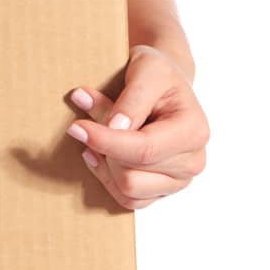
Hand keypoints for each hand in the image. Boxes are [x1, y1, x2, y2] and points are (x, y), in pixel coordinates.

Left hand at [65, 44, 209, 210]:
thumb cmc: (158, 74)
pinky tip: (98, 155)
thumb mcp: (147, 70)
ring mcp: (178, 180)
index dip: (105, 141)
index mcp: (193, 132)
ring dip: (105, 164)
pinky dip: (108, 179)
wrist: (165, 83)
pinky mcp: (162, 189)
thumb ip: (132, 99)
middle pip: (131, 173)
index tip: (76, 128)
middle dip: (104, 147)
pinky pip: (128, 199)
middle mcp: (192, 161)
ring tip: (95, 137)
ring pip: (128, 190)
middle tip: (87, 121)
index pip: (143, 150)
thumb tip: (113, 127)